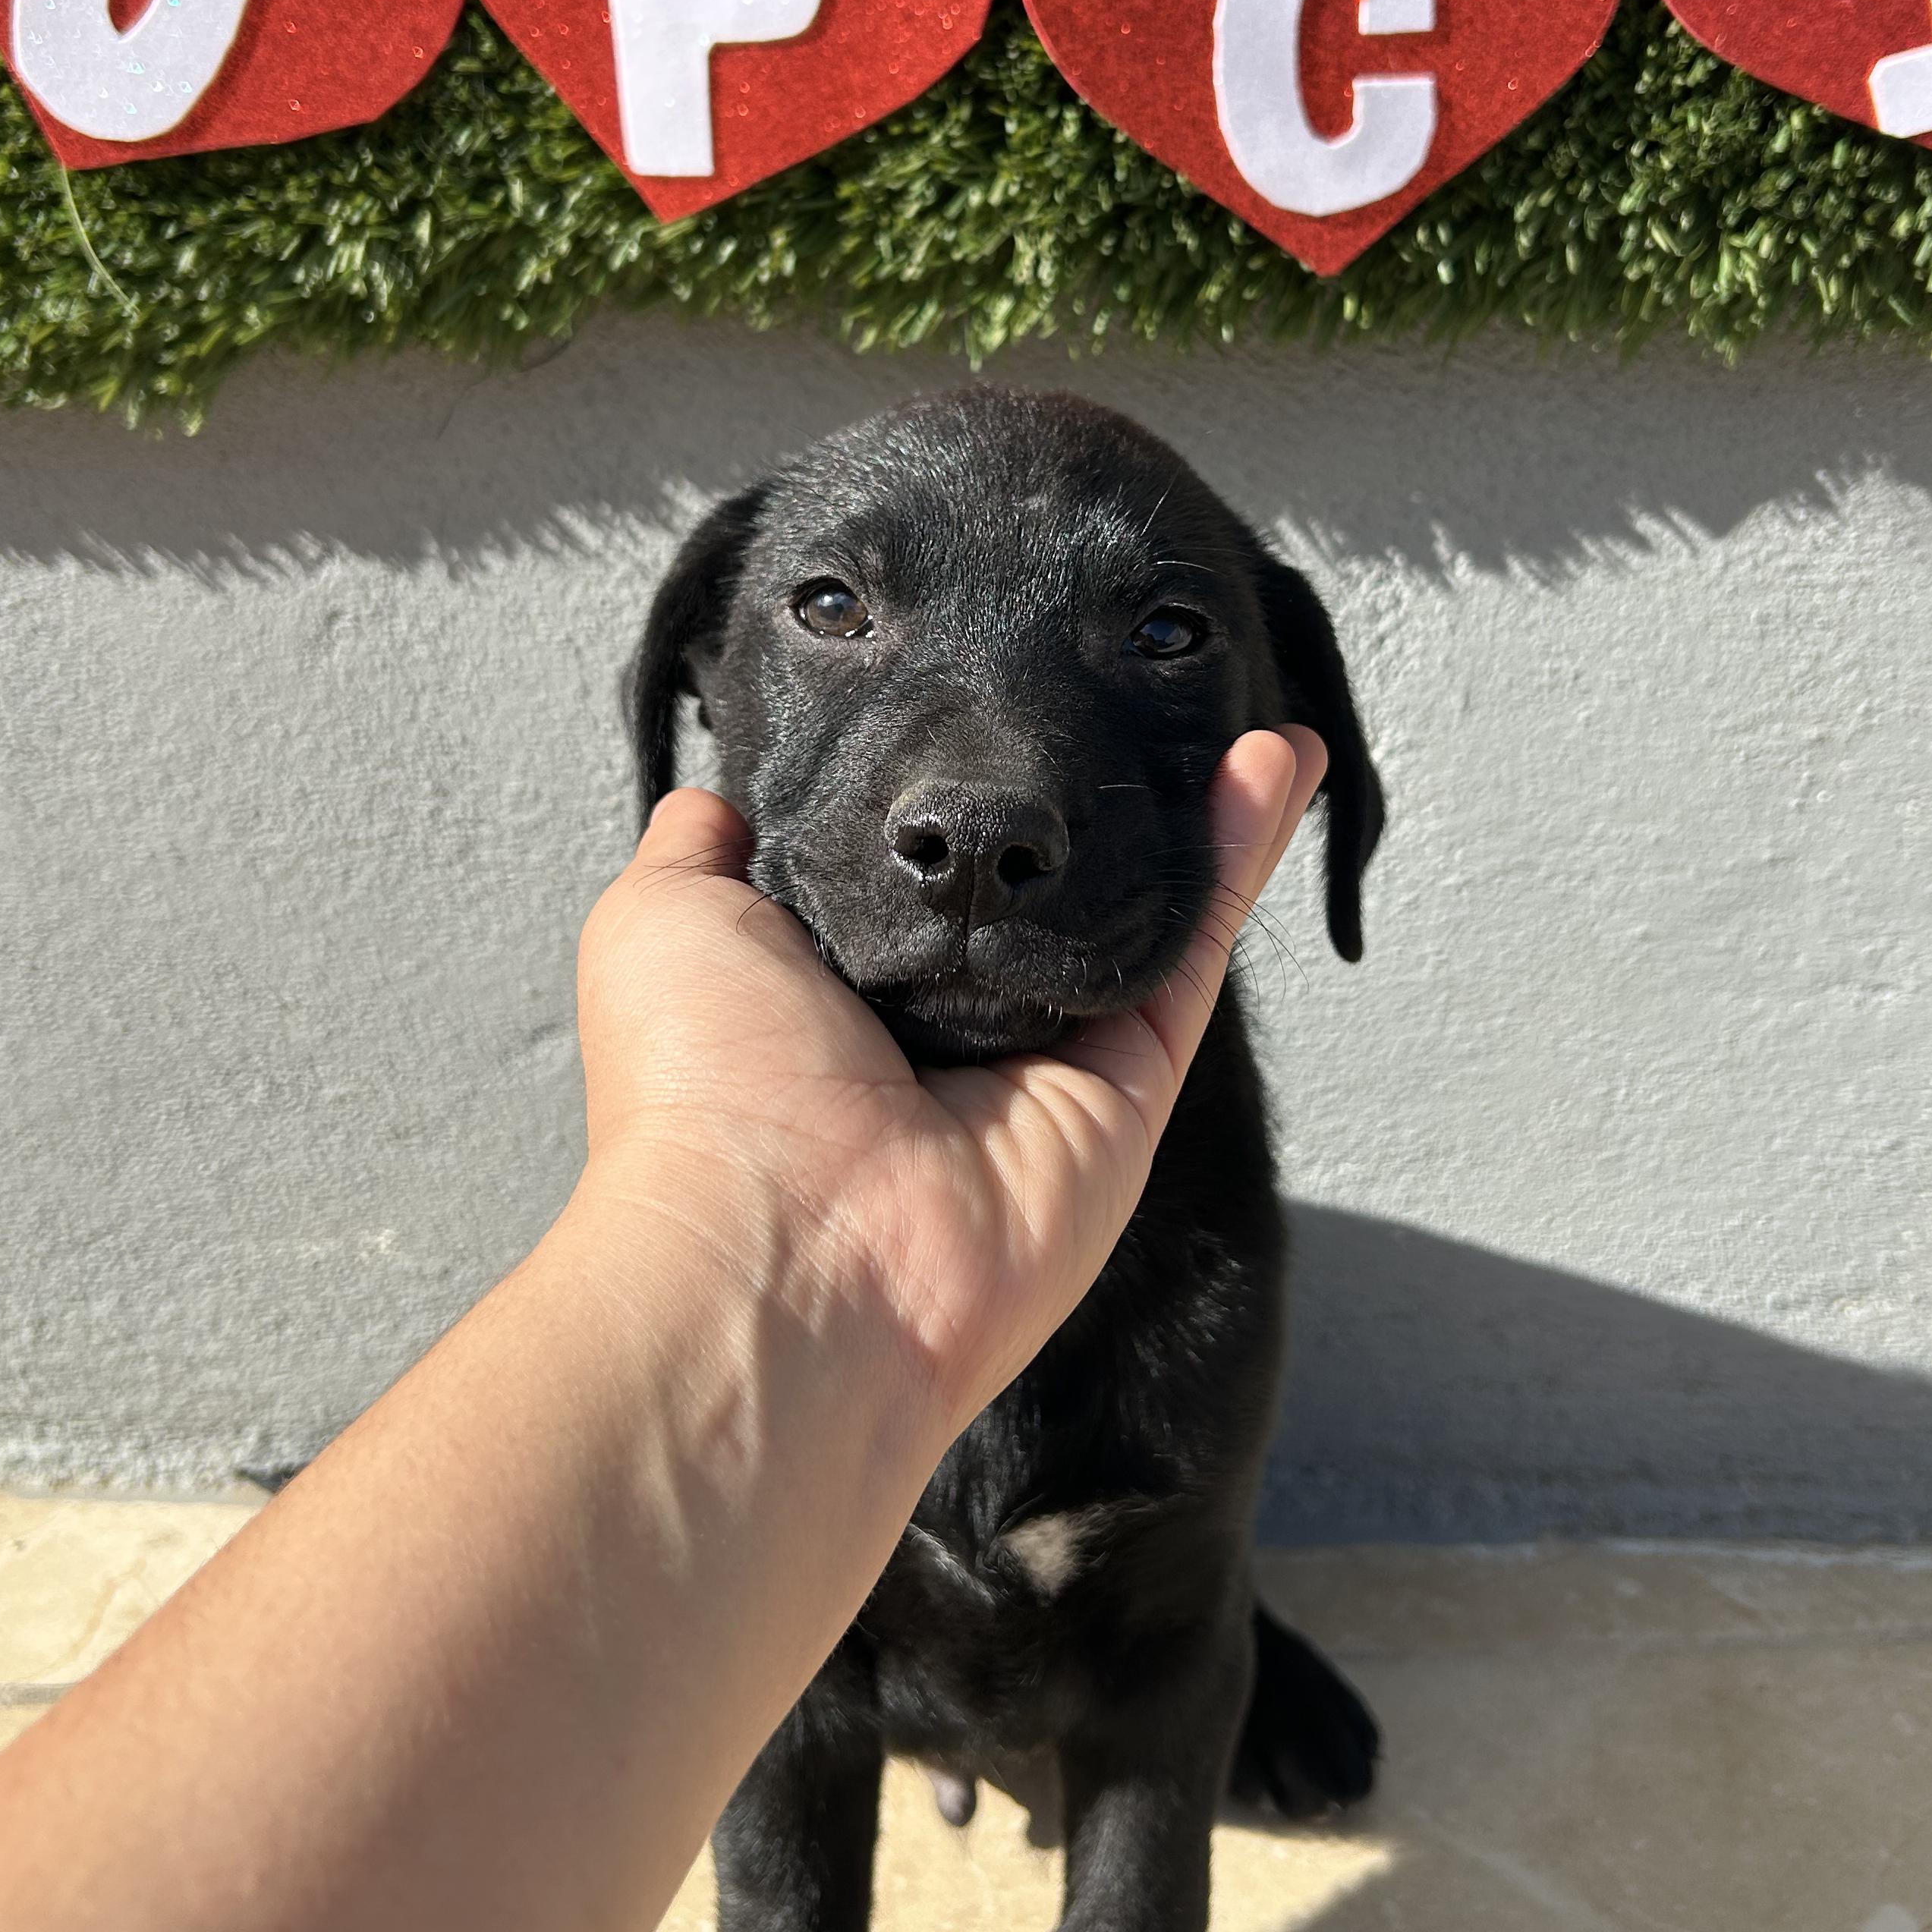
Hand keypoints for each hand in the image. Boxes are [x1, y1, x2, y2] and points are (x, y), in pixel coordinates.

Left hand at [573, 726, 1326, 1434]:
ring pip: (1136, 902)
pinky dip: (1240, 849)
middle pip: (1039, 883)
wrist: (786, 1245)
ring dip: (1196, 803)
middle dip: (1085, 796)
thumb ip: (701, 851)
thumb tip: (713, 798)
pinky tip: (1272, 758)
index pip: (917, 866)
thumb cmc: (703, 1090)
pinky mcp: (1127, 1084)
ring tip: (1233, 692)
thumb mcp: (659, 923)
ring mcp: (1044, 1056)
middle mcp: (943, 1021)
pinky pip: (1193, 947)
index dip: (955, 787)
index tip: (990, 692)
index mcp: (836, 986)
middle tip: (1131, 686)